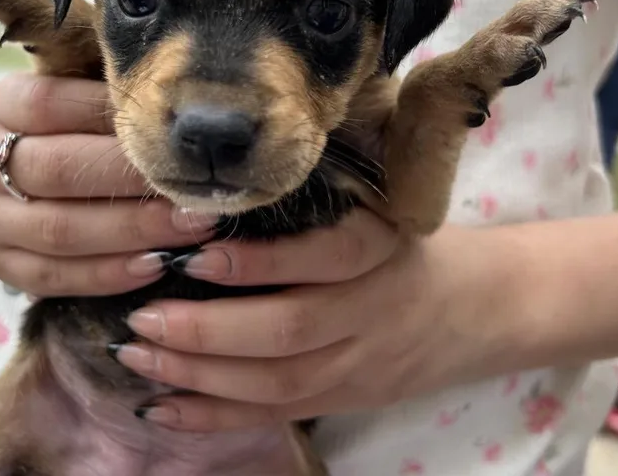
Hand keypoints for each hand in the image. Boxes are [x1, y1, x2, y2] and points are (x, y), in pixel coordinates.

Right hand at [0, 73, 215, 296]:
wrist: (14, 169)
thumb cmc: (71, 124)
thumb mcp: (80, 95)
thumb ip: (116, 98)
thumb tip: (186, 110)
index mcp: (3, 104)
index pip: (50, 104)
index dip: (109, 114)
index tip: (169, 127)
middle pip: (57, 170)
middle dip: (131, 180)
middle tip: (194, 186)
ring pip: (59, 229)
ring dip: (132, 231)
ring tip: (190, 228)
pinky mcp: (0, 261)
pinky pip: (54, 276)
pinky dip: (109, 274)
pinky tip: (157, 265)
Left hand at [112, 209, 520, 430]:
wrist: (476, 307)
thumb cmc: (406, 245)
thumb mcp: (378, 210)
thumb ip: (315, 209)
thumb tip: (212, 200)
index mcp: (381, 248)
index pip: (324, 256)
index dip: (259, 262)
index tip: (195, 252)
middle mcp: (373, 309)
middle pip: (291, 330)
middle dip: (209, 329)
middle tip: (143, 317)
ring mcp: (362, 363)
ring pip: (279, 382)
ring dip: (201, 374)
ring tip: (141, 354)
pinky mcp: (348, 398)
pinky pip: (279, 414)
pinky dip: (217, 416)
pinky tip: (163, 407)